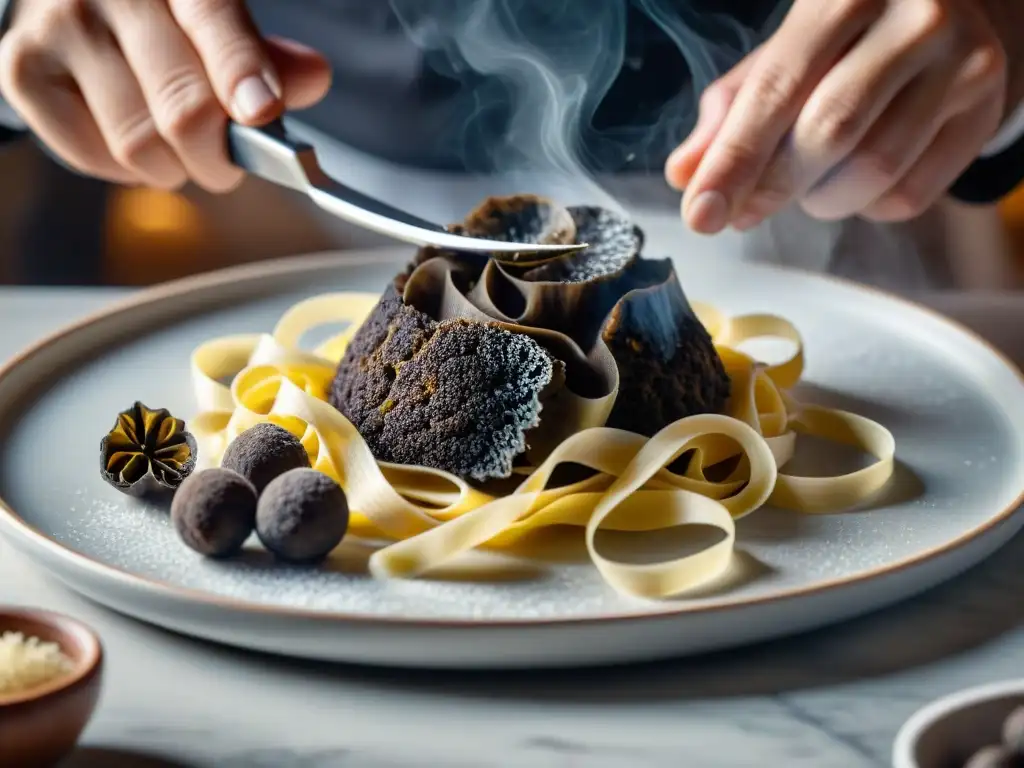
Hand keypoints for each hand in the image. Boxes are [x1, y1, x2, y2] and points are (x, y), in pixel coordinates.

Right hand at [0, 0, 331, 191]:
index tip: (260, 113)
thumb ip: (263, 57)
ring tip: (178, 152)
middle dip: (218, 155)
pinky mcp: (23, 72)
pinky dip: (126, 171)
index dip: (242, 73)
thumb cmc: (156, 21)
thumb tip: (311, 78)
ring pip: (139, 145)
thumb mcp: (214, 24)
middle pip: (182, 106)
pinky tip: (133, 143)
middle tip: (227, 164)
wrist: (70, 4)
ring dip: (174, 170)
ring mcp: (59, 30)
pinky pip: (94, 157)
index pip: (214, 21)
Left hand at [666, 0, 1023, 232]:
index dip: (733, 161)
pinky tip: (855, 180)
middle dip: (772, 187)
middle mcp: (914, 18)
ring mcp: (961, 62)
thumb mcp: (786, 54)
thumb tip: (684, 174)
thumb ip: (731, 111)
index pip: (776, 89)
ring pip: (873, 171)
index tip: (701, 214)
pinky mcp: (985, 110)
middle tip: (741, 212)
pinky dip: (866, 205)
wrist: (963, 10)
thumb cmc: (851, 40)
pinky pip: (910, 194)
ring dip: (821, 199)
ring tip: (807, 184)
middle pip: (829, 132)